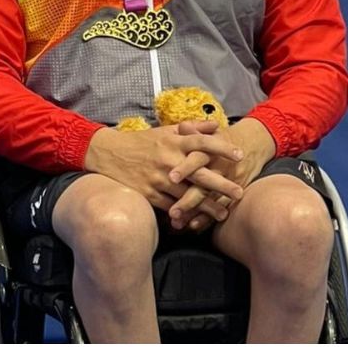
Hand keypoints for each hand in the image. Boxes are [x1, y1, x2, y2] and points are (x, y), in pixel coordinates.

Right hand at [83, 123, 245, 215]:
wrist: (107, 153)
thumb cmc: (140, 142)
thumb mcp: (164, 131)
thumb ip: (191, 128)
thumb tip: (215, 125)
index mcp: (173, 142)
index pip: (203, 143)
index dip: (223, 148)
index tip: (240, 155)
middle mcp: (168, 160)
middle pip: (200, 174)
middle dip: (222, 185)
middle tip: (240, 193)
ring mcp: (158, 179)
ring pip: (187, 195)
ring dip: (207, 206)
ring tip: (223, 213)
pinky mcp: (148, 193)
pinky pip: (170, 206)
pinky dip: (183, 214)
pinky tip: (195, 221)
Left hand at [164, 118, 274, 230]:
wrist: (253, 143)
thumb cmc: (221, 139)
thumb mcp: (209, 132)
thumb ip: (194, 131)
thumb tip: (183, 126)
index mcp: (209, 151)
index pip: (197, 159)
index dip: (186, 167)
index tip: (172, 178)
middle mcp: (218, 168)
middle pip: (203, 185)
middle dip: (188, 199)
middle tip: (173, 212)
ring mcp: (227, 182)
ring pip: (210, 199)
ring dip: (195, 212)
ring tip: (178, 223)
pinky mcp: (232, 193)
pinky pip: (219, 207)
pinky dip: (206, 218)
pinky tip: (193, 226)